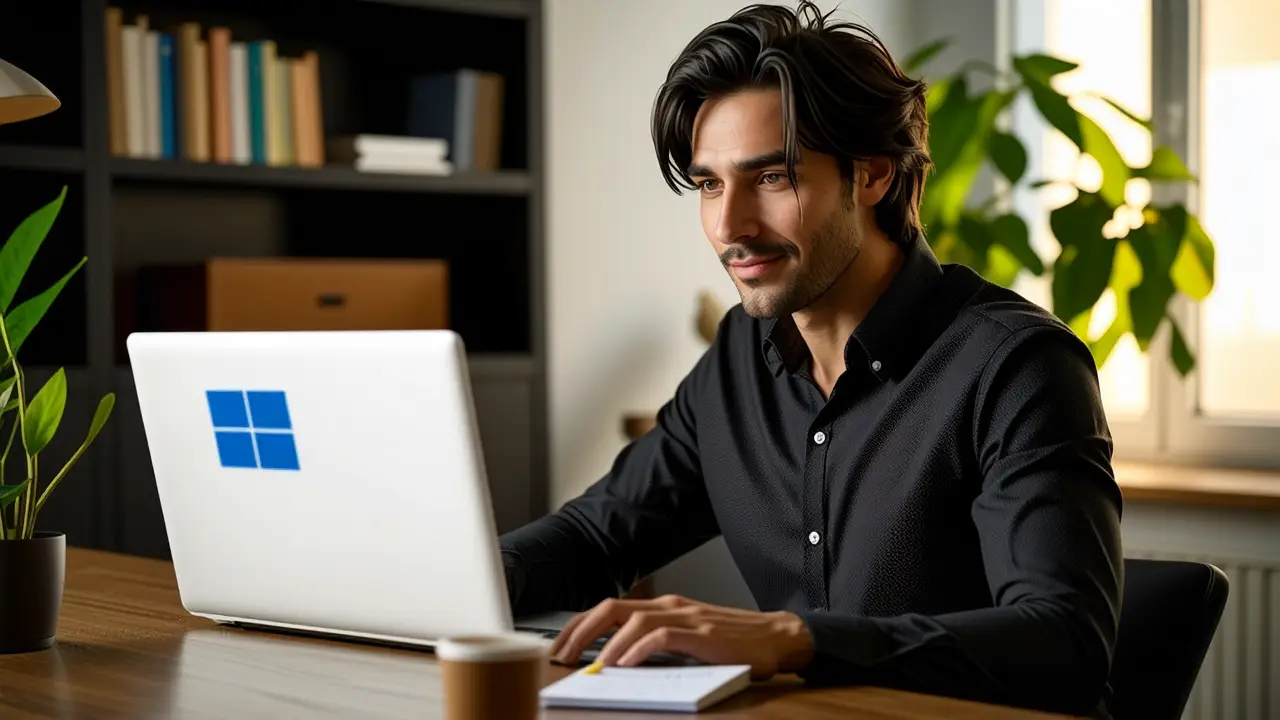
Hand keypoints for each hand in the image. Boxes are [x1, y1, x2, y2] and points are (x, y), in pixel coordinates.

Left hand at [549, 594, 813, 679]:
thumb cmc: (734, 642)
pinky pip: (661, 637)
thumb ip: (658, 643)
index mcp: (664, 606)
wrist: (777, 637)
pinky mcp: (701, 634)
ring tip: (591, 667)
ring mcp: (686, 617)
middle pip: (611, 608)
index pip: (610, 608)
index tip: (561, 647)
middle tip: (561, 656)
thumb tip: (616, 663)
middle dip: (580, 632)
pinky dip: (639, 649)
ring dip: (606, 645)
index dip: (580, 626)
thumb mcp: (688, 638)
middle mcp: (670, 606)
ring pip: (632, 621)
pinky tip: (627, 664)